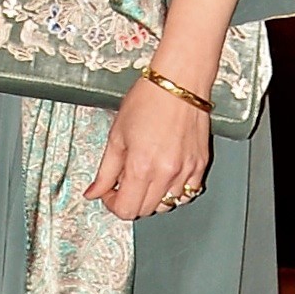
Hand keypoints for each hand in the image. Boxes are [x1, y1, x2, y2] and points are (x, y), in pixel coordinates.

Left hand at [84, 78, 209, 220]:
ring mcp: (187, 170)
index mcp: (142, 166)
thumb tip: (93, 192)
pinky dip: (173, 190)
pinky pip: (187, 192)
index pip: (126, 209)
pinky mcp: (201, 165)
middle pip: (146, 210)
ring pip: (167, 204)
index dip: (112, 203)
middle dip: (130, 200)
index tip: (109, 192)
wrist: (178, 83)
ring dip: (152, 196)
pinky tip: (164, 173)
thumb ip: (105, 171)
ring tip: (145, 173)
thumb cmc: (148, 100)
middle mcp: (167, 173)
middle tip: (124, 180)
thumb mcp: (116, 136)